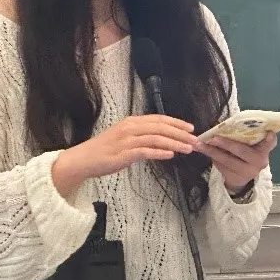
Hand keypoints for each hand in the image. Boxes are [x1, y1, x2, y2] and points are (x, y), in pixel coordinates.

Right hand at [51, 115, 198, 197]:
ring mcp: (126, 140)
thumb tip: (162, 142)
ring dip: (174, 143)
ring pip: (156, 138)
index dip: (176, 122)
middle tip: (196, 140)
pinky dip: (159, 152)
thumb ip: (141, 138)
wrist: (83, 160)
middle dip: (180, 133)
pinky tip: (170, 155)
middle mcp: (129, 128)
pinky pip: (145, 151)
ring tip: (188, 149)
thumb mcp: (124, 139)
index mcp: (131, 122)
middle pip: (160, 127)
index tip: (191, 128)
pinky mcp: (123, 154)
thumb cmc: (103, 151)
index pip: (158, 119)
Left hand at [198, 132, 275, 192]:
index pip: (270, 144)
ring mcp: (247, 172)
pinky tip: (204, 151)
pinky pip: (221, 167)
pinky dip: (212, 158)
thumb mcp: (250, 145)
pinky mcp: (235, 178)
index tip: (269, 133)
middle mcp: (259, 162)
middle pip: (242, 151)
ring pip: (227, 160)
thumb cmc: (246, 153)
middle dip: (226, 143)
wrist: (243, 177)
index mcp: (264, 150)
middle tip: (213, 137)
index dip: (270, 139)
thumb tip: (227, 122)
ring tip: (200, 144)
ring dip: (212, 151)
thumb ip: (247, 135)